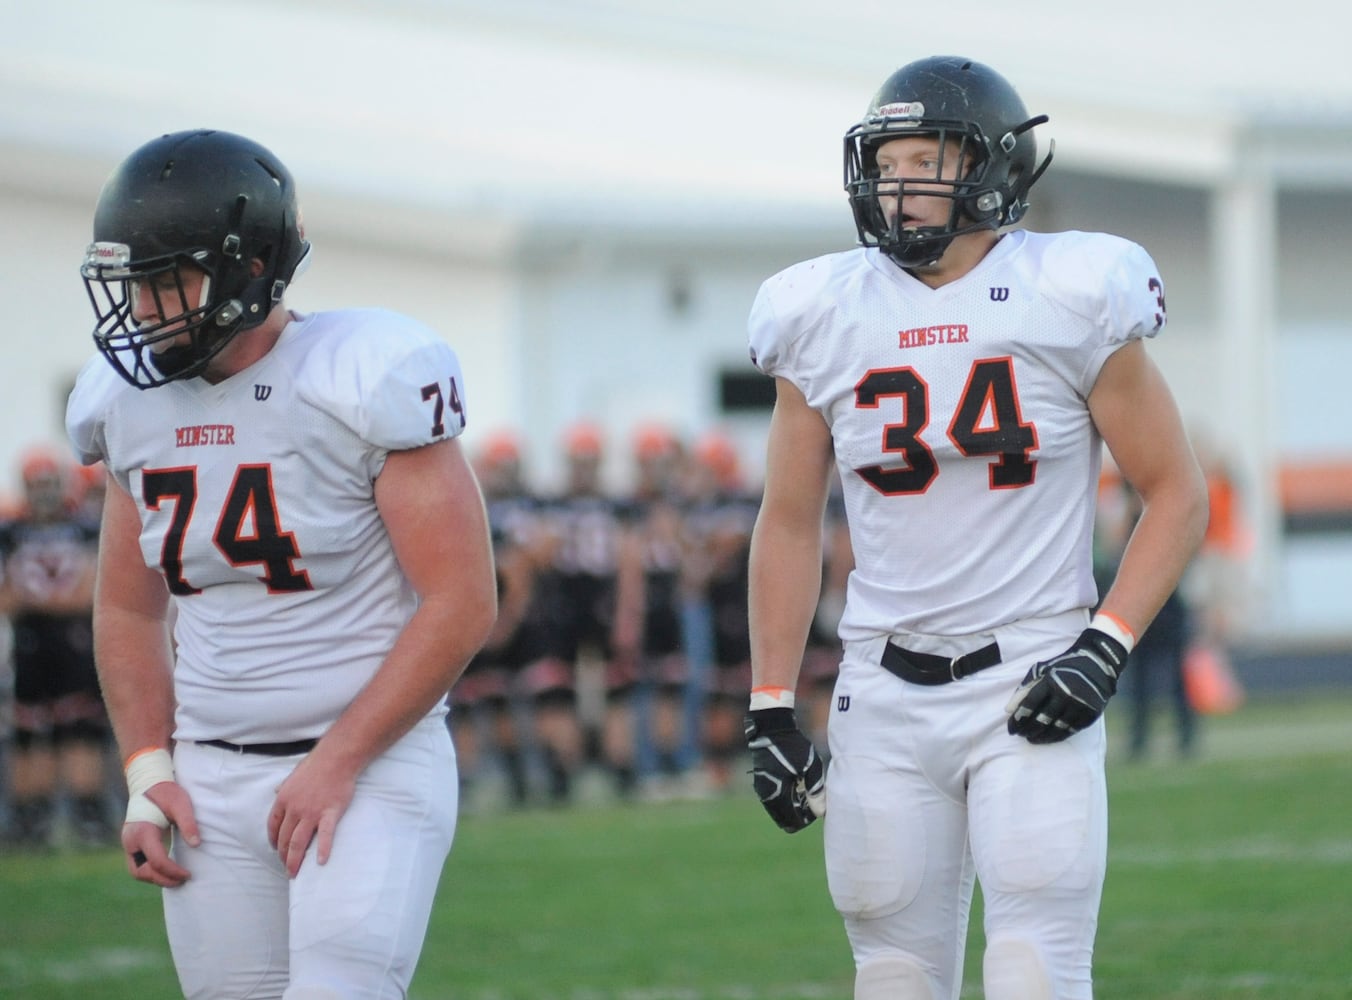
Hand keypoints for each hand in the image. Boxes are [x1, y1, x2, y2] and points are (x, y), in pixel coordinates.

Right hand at [124, 780, 198, 887]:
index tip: (188, 874)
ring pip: (136, 871)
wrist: (149, 783)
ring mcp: (128, 843)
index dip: (173, 871)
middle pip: (141, 872)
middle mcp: (131, 840)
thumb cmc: (167, 792)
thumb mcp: (181, 804)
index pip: (157, 861)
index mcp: (143, 831)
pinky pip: (137, 864)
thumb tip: (196, 844)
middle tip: (182, 880)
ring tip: (175, 878)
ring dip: (154, 878)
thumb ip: (188, 823)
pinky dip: (150, 871)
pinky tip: (166, 870)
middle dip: (161, 879)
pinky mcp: (131, 843)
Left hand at [267, 749, 356, 877]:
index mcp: (284, 799)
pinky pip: (325, 835)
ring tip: (295, 873)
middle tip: (287, 867)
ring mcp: (312, 812)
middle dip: (283, 856)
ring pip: (299, 842)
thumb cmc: (316, 765)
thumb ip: (284, 787)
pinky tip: (321, 862)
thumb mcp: (293, 775)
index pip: (273, 826)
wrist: (337, 758)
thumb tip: (275, 790)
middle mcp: (294, 808)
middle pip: (284, 838)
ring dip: (295, 860)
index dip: (273, 841)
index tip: (276, 850)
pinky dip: (323, 850)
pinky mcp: (330, 813)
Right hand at [744, 707, 825, 832]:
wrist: (772, 728)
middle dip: (801, 816)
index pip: (793, 822)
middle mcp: (766, 796)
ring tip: (806, 792)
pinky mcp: (762, 784)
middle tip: (813, 800)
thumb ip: (816, 791)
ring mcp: (762, 791)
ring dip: (793, 808)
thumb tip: (821, 813)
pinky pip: (775, 803)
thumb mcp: (810, 766)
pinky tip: (797, 787)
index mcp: (777, 793)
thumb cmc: (794, 746)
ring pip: (779, 813)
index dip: (808, 819)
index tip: (817, 805)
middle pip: (785, 821)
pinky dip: (787, 801)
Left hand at [1006, 627, 1126, 743]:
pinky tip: (1049, 738)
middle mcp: (1066, 694)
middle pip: (1043, 719)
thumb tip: (1008, 710)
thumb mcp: (1041, 670)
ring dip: (1042, 737)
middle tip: (1020, 735)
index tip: (1012, 728)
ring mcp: (1080, 705)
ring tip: (1031, 739)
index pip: (1031, 704)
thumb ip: (1025, 688)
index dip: (1019, 718)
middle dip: (1028, 730)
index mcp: (1051, 681)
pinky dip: (1058, 736)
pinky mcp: (1091, 713)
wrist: (1098, 663)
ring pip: (1057, 728)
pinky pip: (1072, 730)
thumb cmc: (1063, 667)